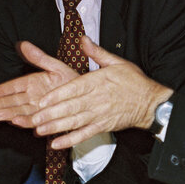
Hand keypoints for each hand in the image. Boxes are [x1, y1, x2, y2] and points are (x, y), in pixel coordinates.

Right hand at [0, 41, 77, 122]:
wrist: (89, 94)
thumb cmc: (72, 80)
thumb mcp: (56, 66)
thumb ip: (39, 58)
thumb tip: (23, 44)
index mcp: (33, 83)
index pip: (13, 87)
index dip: (0, 91)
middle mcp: (33, 97)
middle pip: (13, 101)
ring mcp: (39, 109)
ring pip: (20, 112)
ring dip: (7, 114)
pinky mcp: (47, 119)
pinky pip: (34, 120)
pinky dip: (25, 122)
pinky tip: (15, 122)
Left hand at [19, 36, 172, 148]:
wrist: (151, 102)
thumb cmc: (134, 81)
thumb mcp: (117, 62)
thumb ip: (97, 52)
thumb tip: (83, 39)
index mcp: (98, 82)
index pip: (74, 88)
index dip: (58, 95)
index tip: (43, 100)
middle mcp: (97, 99)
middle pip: (71, 107)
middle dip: (51, 114)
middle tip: (33, 118)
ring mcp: (99, 115)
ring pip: (74, 122)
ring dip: (56, 127)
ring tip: (39, 130)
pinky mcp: (102, 126)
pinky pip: (84, 134)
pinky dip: (70, 140)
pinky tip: (57, 144)